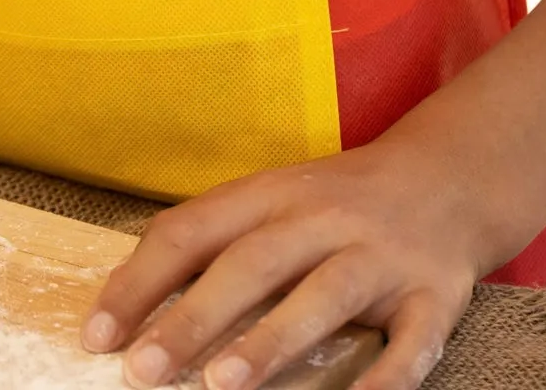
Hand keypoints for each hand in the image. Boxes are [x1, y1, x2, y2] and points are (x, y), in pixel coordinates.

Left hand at [81, 139, 490, 389]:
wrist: (447, 176)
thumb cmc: (336, 199)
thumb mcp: (273, 199)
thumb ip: (215, 238)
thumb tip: (132, 298)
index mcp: (271, 193)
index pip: (193, 229)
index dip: (141, 281)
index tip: (98, 334)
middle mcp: (323, 218)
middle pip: (253, 262)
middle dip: (194, 317)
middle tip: (141, 370)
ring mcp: (381, 255)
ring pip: (324, 295)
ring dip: (273, 340)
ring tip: (221, 384)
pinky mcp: (435, 292)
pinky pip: (413, 340)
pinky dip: (387, 378)